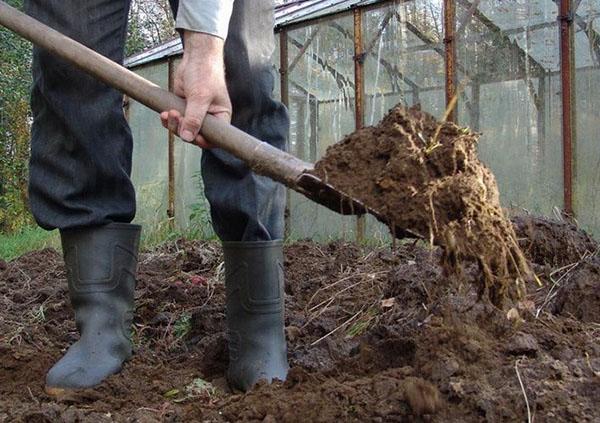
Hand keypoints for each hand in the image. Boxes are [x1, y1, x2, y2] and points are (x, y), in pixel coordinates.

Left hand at [160, 31, 231, 147]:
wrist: (196, 57)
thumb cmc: (206, 74)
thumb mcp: (200, 97)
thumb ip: (194, 119)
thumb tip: (188, 138)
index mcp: (221, 118)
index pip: (213, 138)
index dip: (202, 141)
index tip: (191, 136)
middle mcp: (209, 118)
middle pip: (195, 135)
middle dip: (183, 130)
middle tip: (177, 117)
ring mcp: (196, 114)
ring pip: (183, 129)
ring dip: (174, 125)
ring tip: (169, 113)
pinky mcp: (184, 108)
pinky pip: (176, 121)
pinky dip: (169, 119)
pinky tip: (164, 113)